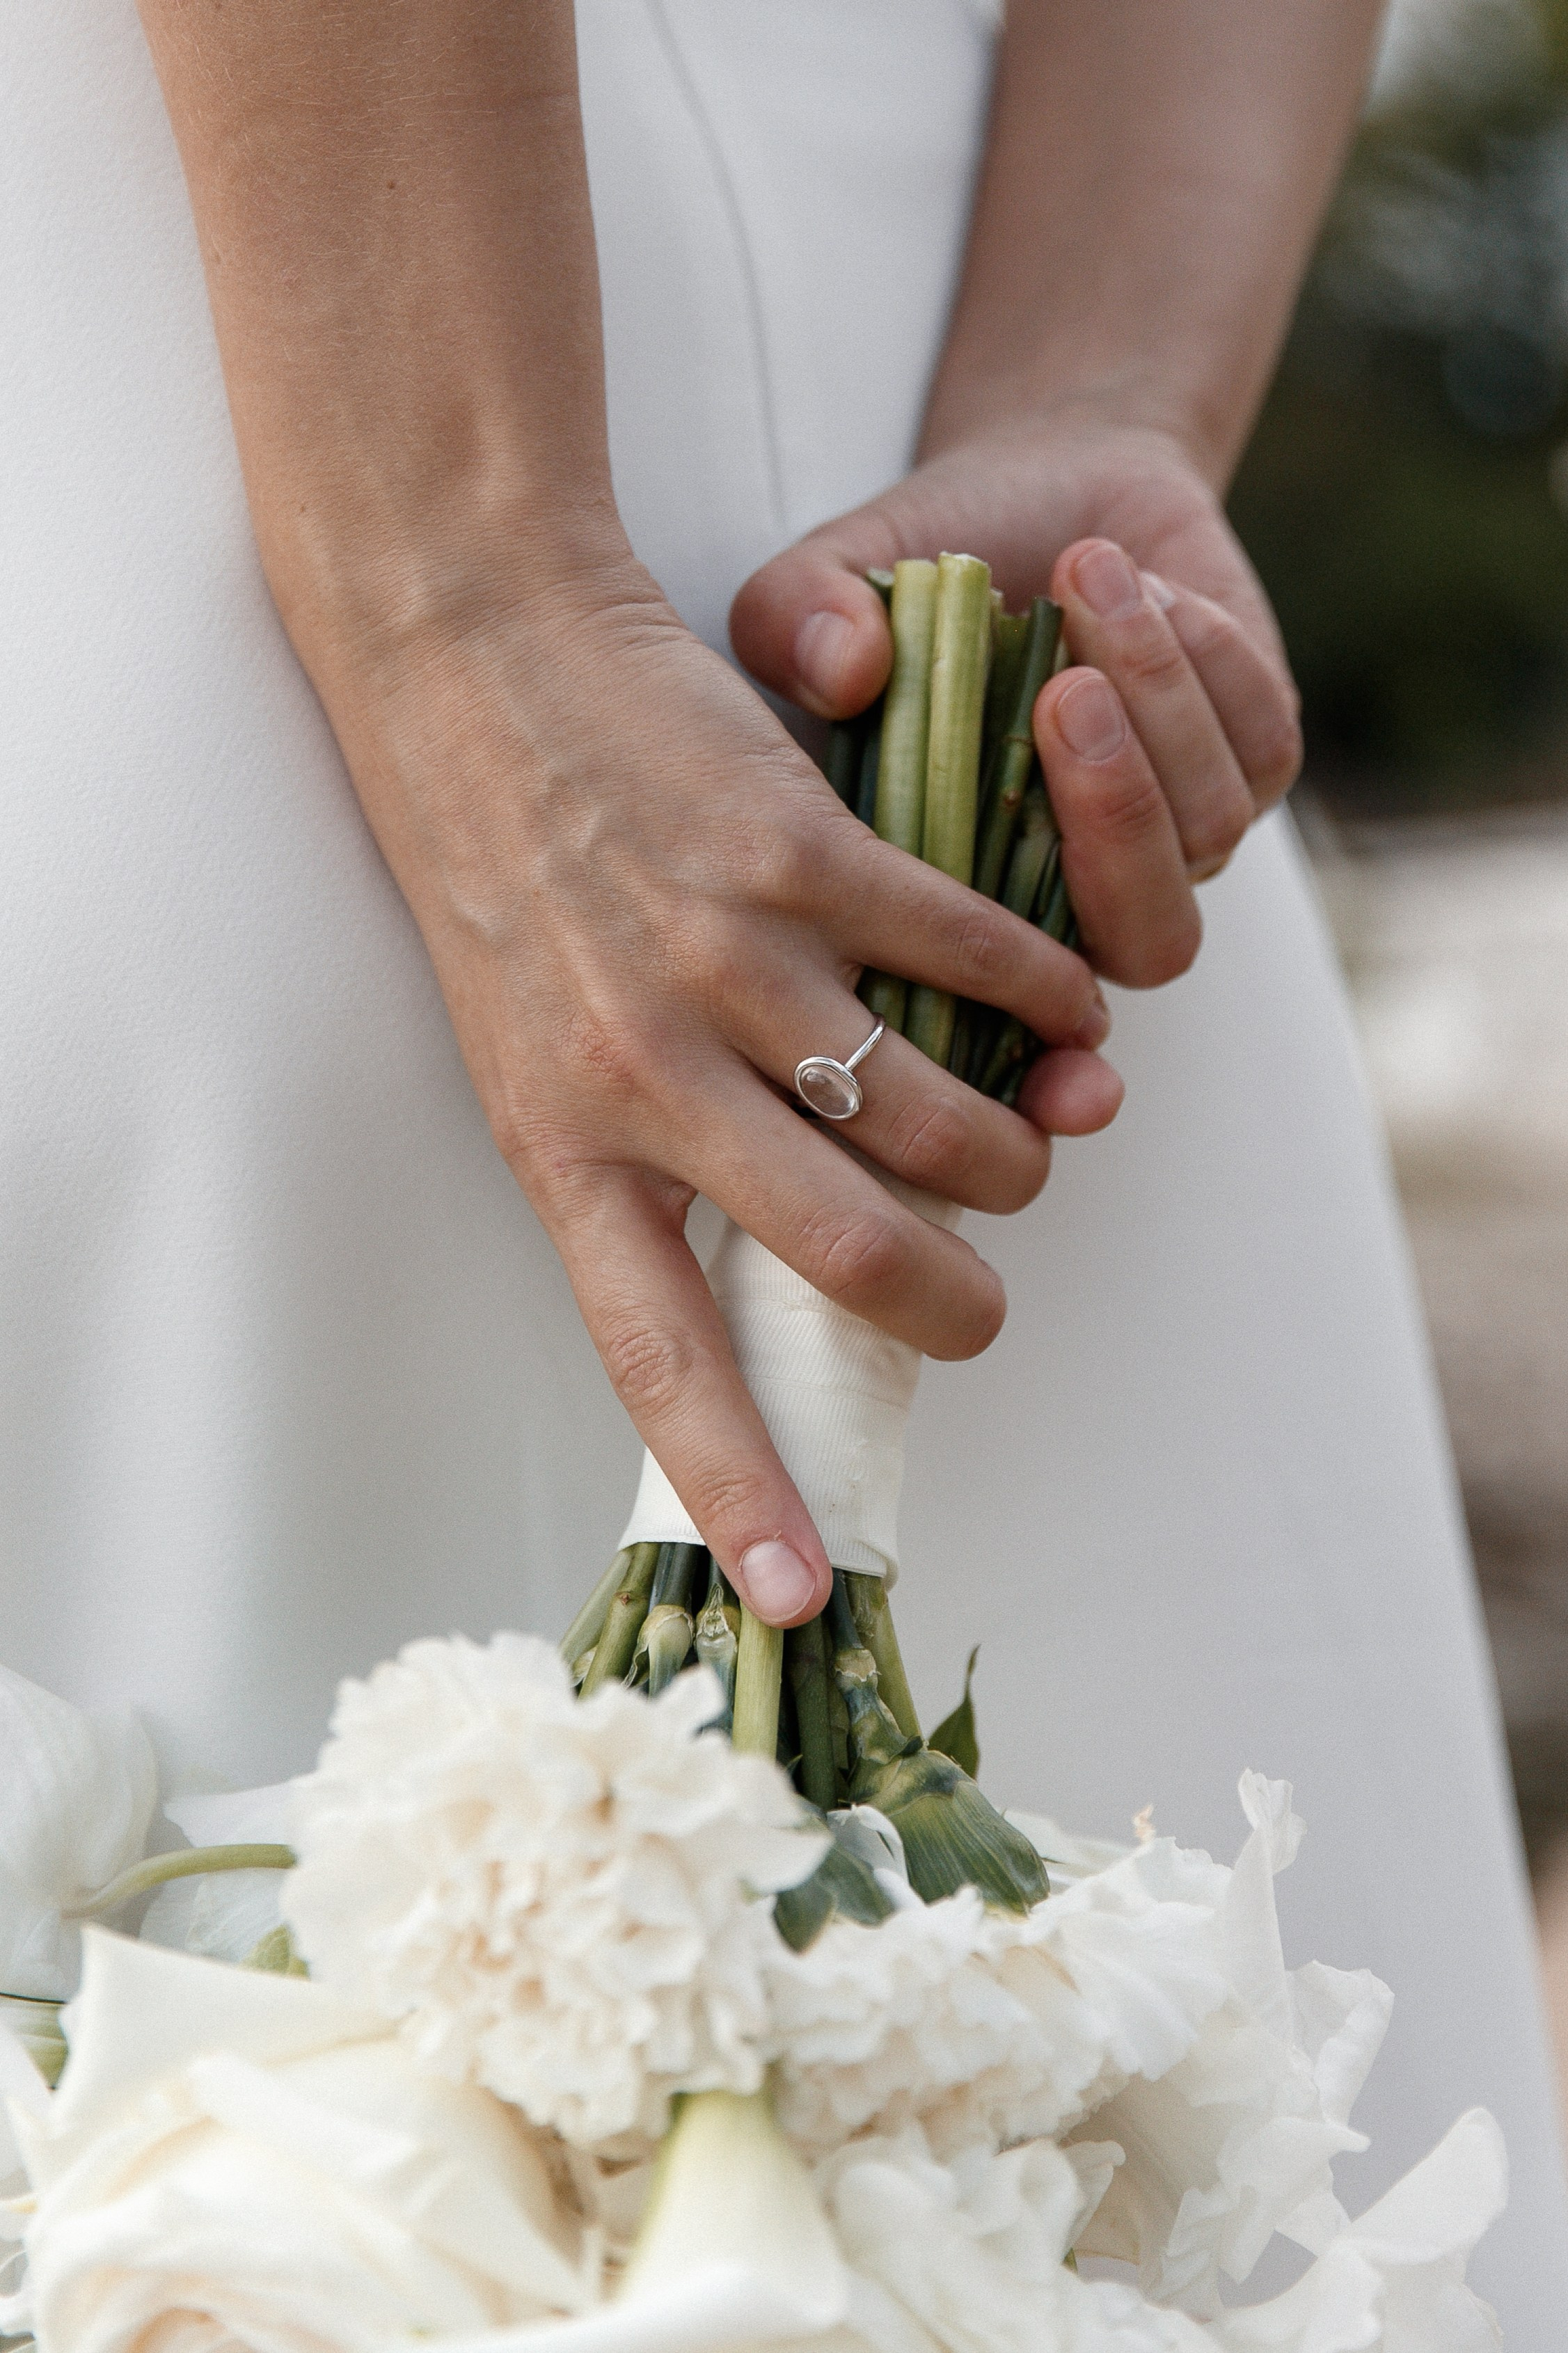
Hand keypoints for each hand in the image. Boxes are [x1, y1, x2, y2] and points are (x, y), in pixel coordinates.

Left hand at [316, 554, 1121, 1627]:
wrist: (469, 652)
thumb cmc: (497, 868)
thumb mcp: (528, 1049)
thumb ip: (643, 1156)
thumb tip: (787, 1257)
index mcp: (563, 1143)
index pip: (659, 1352)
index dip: (737, 1479)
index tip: (800, 1592)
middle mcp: (643, 1072)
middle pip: (854, 1250)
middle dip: (960, 1303)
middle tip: (987, 1303)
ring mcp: (728, 961)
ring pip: (939, 1114)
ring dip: (1021, 1147)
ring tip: (1034, 1133)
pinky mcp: (801, 852)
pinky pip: (976, 959)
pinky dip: (1047, 997)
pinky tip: (1063, 1005)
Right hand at [730, 420, 1302, 1013]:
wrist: (1035, 489)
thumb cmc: (907, 581)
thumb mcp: (810, 596)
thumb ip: (791, 628)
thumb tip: (844, 667)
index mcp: (976, 914)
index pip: (1021, 1027)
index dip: (1040, 1056)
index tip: (1042, 1019)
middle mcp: (1090, 897)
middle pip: (1149, 943)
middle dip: (1116, 825)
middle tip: (1060, 693)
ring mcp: (1186, 836)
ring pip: (1210, 824)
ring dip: (1155, 693)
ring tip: (1079, 573)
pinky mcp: (1260, 755)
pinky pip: (1259, 737)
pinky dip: (1202, 651)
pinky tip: (1133, 580)